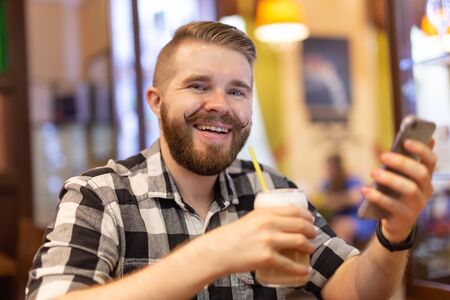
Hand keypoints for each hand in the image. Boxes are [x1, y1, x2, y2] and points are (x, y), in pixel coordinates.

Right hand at [200, 205, 316, 276]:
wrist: (218, 251)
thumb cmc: (232, 236)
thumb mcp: (250, 219)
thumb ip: (265, 218)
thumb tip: (283, 222)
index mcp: (265, 213)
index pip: (294, 210)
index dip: (307, 216)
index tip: (311, 220)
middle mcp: (268, 224)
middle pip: (300, 225)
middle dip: (311, 231)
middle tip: (313, 235)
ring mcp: (268, 241)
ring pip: (299, 241)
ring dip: (309, 247)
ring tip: (310, 250)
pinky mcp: (266, 258)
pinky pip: (290, 264)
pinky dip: (300, 269)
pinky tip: (305, 270)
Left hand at [362, 139, 436, 241]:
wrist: (396, 221)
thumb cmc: (395, 192)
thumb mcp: (396, 176)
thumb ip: (395, 161)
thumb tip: (385, 141)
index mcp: (425, 176)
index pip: (430, 160)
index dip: (421, 149)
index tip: (406, 140)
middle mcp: (426, 189)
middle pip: (421, 173)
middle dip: (402, 163)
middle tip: (383, 156)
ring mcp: (418, 204)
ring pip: (409, 189)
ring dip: (390, 179)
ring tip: (373, 172)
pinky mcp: (406, 216)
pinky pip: (393, 206)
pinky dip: (378, 197)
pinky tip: (365, 190)